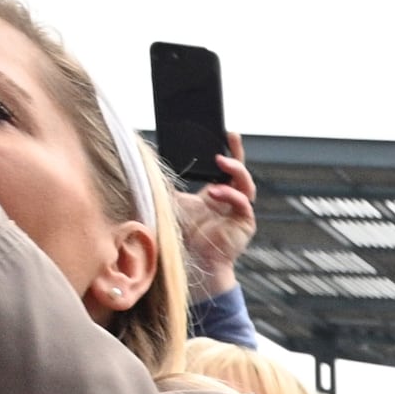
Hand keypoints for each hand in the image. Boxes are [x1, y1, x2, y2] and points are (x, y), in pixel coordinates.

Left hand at [173, 142, 253, 298]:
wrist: (192, 261)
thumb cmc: (184, 235)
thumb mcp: (172, 201)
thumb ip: (167, 183)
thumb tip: (147, 163)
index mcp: (217, 195)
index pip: (227, 168)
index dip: (230, 151)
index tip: (226, 133)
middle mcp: (231, 201)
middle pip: (241, 173)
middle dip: (238, 154)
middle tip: (231, 138)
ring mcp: (240, 213)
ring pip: (246, 185)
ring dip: (236, 172)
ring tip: (221, 162)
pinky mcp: (245, 224)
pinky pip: (243, 204)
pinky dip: (231, 195)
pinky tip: (216, 191)